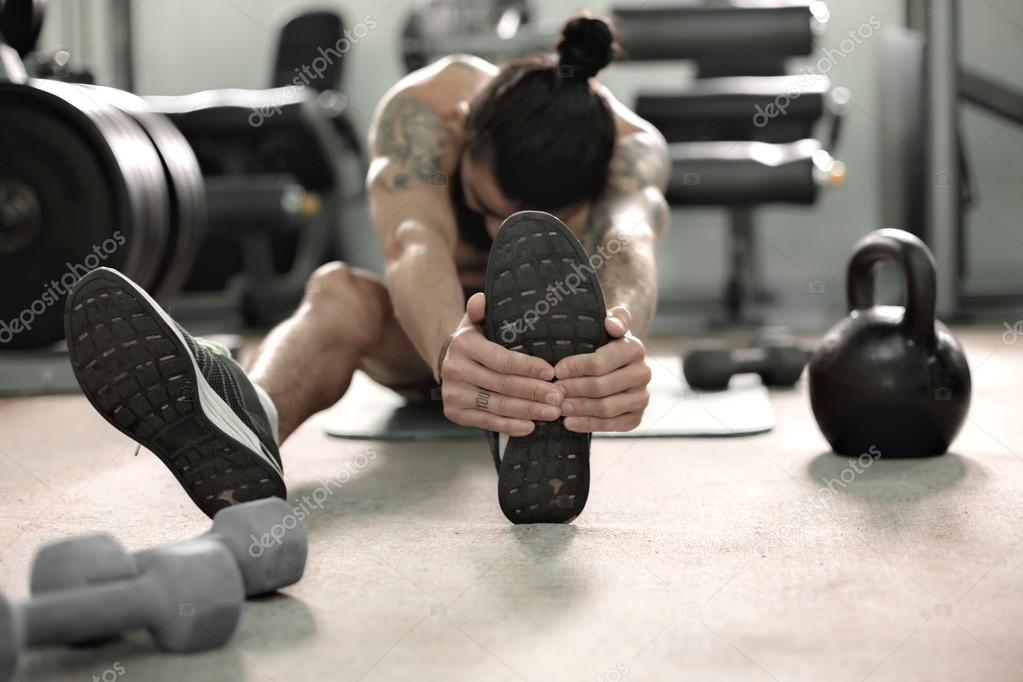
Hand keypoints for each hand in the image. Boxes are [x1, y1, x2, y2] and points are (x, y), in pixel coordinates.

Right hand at [440, 293, 564, 435]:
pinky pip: (487, 422)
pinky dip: (510, 426)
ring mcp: (454, 393)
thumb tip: (482, 299)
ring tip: (553, 412)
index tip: (551, 372)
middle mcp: (455, 370)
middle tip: (559, 396)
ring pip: (497, 405)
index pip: (501, 359)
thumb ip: (480, 310)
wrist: (448, 360)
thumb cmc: (474, 340)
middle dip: (534, 391)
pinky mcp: (455, 413)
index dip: (527, 367)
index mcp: (463, 345)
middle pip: (502, 384)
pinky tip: (530, 426)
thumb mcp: (475, 321)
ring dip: (528, 411)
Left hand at [553, 306, 650, 432]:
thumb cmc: (605, 339)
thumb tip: (612, 325)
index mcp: (634, 349)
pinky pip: (613, 426)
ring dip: (579, 409)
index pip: (600, 362)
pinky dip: (589, 425)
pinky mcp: (637, 416)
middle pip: (601, 387)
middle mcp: (643, 373)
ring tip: (558, 406)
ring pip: (606, 408)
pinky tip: (569, 422)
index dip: (575, 368)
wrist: (617, 360)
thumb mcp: (609, 321)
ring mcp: (642, 397)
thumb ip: (614, 318)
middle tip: (553, 391)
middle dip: (573, 389)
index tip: (555, 371)